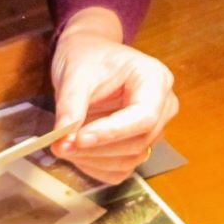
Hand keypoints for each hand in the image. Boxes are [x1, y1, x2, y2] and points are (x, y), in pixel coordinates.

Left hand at [49, 6, 177, 182]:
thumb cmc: (87, 57)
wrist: (89, 55)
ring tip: (63, 145)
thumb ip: (71, 105)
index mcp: (155, 79)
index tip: (79, 139)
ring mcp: (154, 129)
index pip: (143, 116)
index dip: (112, 132)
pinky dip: (96, 167)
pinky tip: (76, 154)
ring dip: (94, 159)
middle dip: (97, 148)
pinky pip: (122, 168)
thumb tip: (63, 137)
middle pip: (138, 141)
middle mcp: (163, 106)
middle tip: (60, 144)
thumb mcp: (75, 74)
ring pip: (130, 158)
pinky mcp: (139, 145)